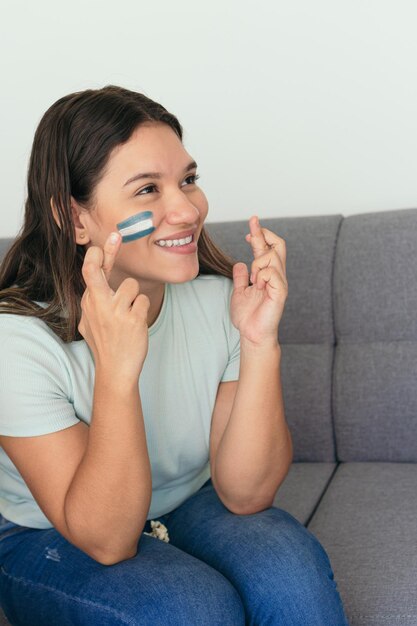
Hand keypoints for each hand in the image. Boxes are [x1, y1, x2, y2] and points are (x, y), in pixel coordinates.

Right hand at [79, 232, 149, 380]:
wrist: (115, 370)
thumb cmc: (105, 344)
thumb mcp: (90, 321)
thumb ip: (92, 301)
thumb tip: (93, 283)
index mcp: (88, 303)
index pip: (90, 272)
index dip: (100, 253)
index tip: (112, 238)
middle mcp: (97, 305)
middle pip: (95, 270)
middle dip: (107, 251)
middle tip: (116, 236)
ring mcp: (114, 312)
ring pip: (131, 285)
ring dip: (135, 297)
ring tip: (129, 315)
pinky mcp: (132, 319)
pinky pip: (144, 301)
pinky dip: (142, 311)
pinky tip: (136, 325)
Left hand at [230, 215, 287, 345]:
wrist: (251, 334)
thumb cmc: (248, 316)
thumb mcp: (239, 292)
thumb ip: (241, 278)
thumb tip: (239, 264)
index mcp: (266, 274)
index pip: (266, 248)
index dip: (259, 235)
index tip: (250, 226)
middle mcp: (276, 276)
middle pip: (278, 245)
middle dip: (264, 232)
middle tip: (253, 223)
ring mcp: (279, 283)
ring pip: (272, 256)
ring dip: (258, 262)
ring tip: (253, 278)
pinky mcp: (280, 292)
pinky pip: (272, 272)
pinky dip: (262, 274)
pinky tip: (257, 284)